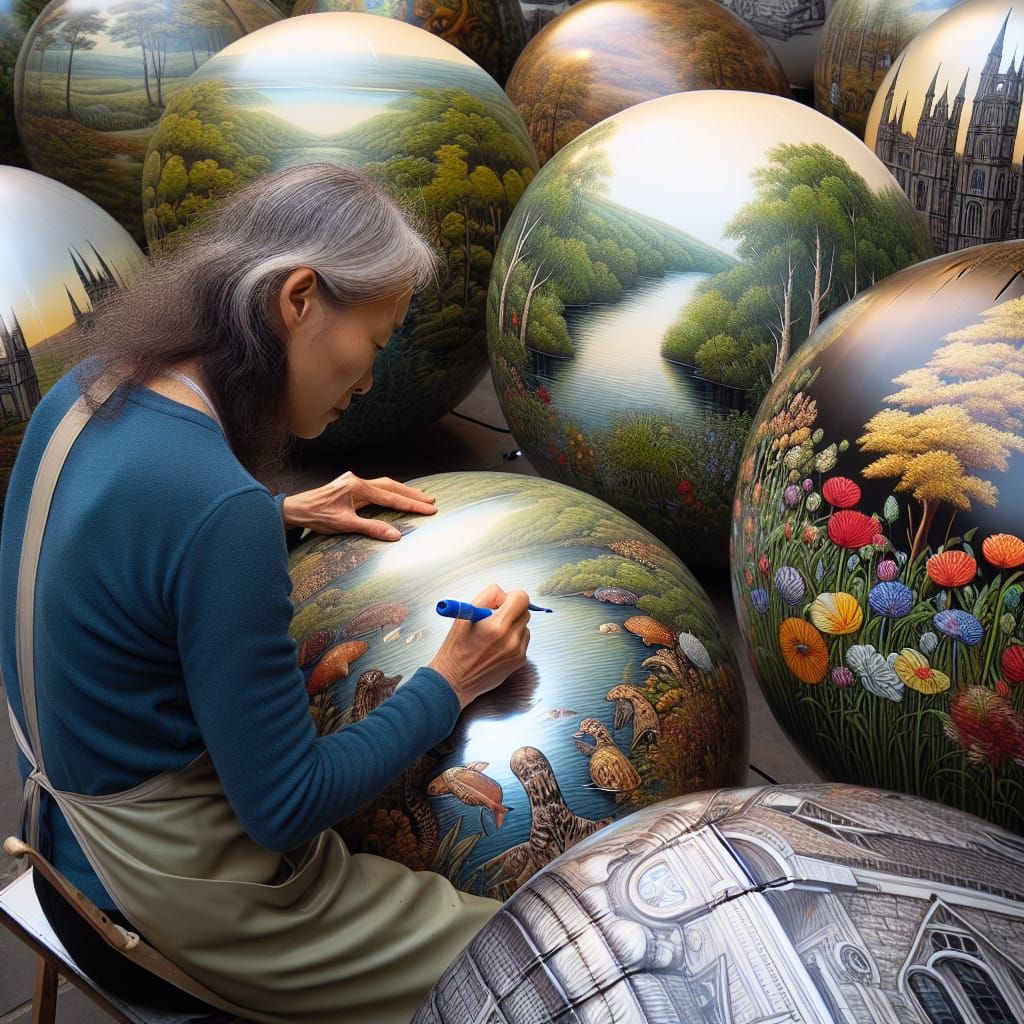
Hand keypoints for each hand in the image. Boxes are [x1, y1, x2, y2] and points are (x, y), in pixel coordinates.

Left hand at [281, 472, 435, 539]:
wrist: (295, 509)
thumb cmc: (316, 516)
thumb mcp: (345, 525)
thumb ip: (372, 528)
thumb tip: (396, 535)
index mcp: (358, 488)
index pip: (391, 498)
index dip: (412, 504)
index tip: (429, 508)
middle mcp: (357, 481)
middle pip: (392, 486)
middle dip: (412, 494)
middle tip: (431, 501)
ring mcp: (353, 482)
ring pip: (384, 485)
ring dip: (402, 491)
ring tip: (419, 497)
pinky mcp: (349, 486)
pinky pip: (376, 487)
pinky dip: (390, 492)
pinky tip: (395, 496)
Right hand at [429, 585, 531, 709]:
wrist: (455, 681)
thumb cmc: (456, 649)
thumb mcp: (464, 615)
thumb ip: (487, 597)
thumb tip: (504, 593)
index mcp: (496, 626)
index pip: (521, 598)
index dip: (512, 596)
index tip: (503, 601)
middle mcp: (510, 640)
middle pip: (525, 611)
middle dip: (511, 610)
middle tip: (494, 617)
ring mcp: (517, 652)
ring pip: (524, 626)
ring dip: (513, 625)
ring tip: (493, 634)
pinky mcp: (520, 661)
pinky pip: (523, 640)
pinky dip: (513, 638)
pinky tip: (497, 645)